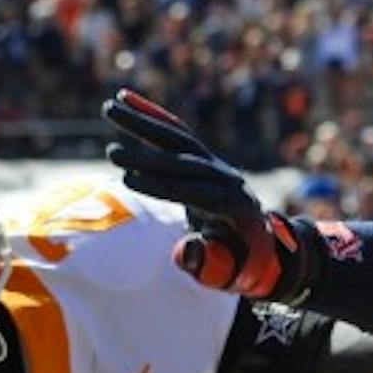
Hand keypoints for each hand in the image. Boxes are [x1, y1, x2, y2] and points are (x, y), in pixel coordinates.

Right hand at [103, 89, 318, 302]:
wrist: (264, 246)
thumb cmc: (243, 265)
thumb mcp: (229, 273)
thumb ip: (209, 264)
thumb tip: (185, 253)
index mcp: (235, 207)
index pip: (194, 192)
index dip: (162, 187)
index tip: (128, 180)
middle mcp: (227, 179)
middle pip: (184, 159)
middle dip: (146, 155)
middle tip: (110, 153)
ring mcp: (217, 166)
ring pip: (178, 138)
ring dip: (143, 121)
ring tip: (109, 106)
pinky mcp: (205, 159)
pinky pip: (177, 133)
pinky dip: (152, 115)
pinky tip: (125, 99)